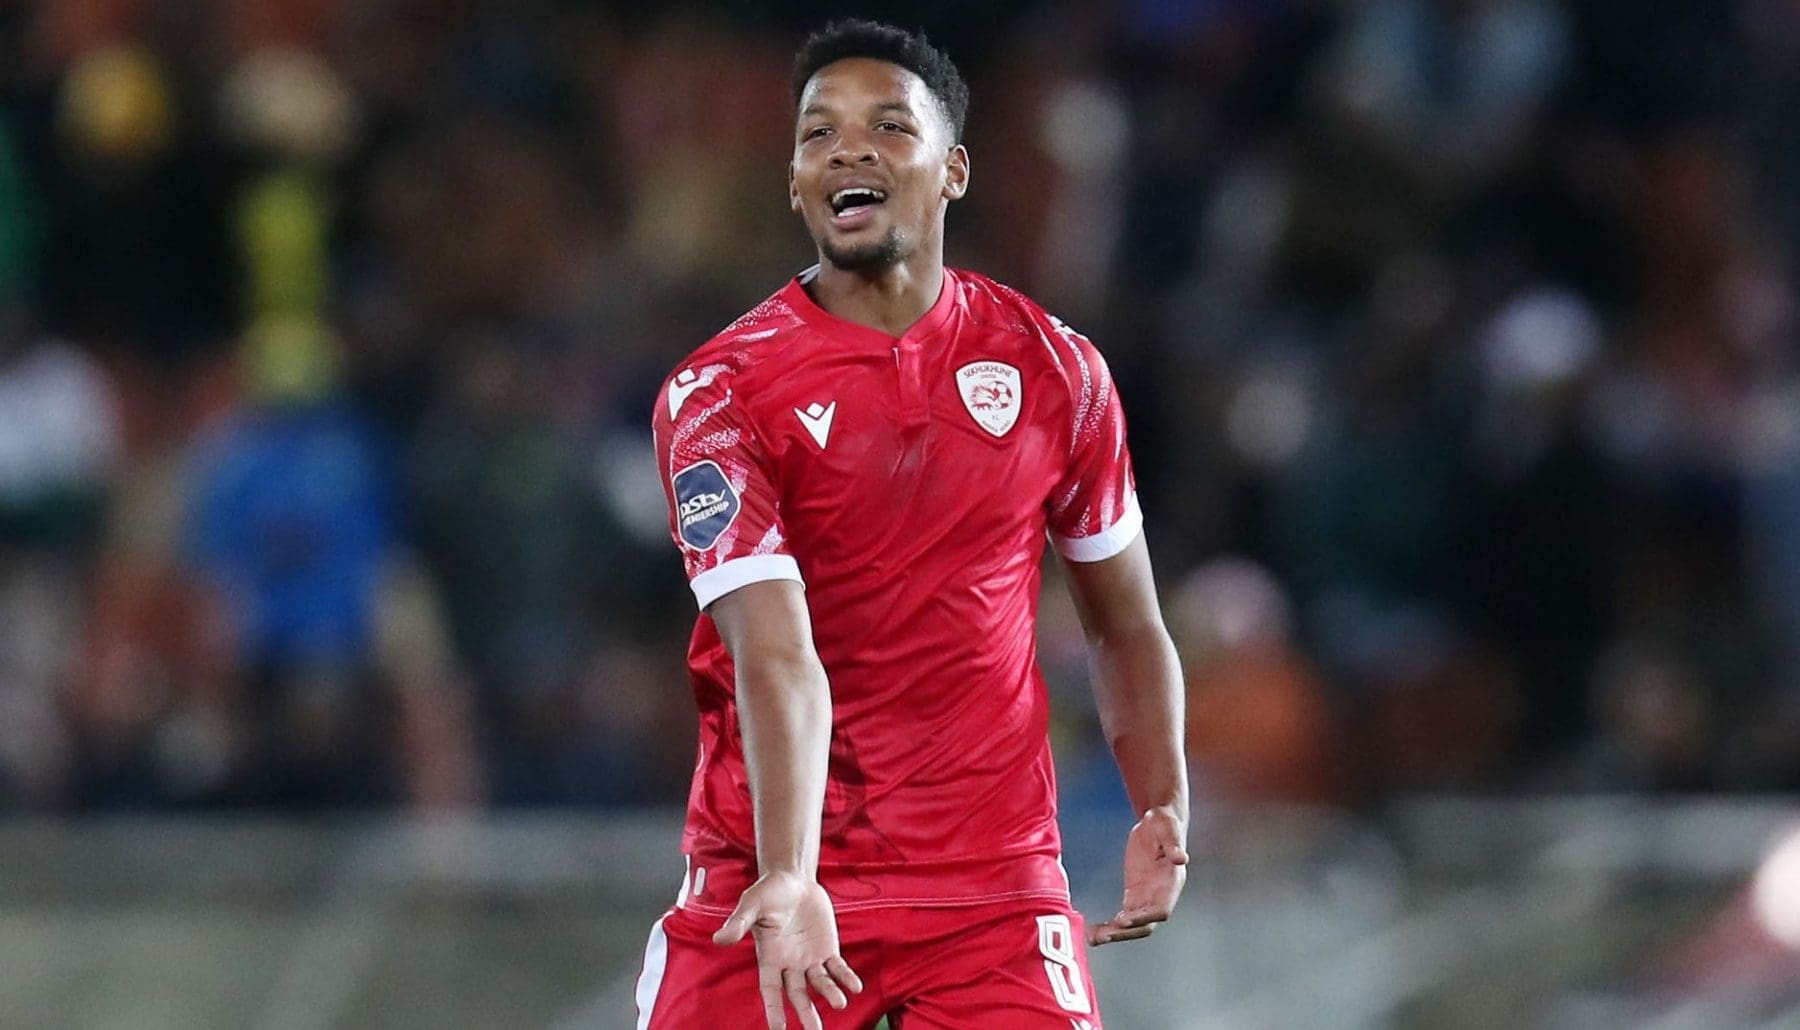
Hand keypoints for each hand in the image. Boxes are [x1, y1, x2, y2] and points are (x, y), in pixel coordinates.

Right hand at [713, 871, 863, 1029]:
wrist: (793, 879)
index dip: (774, 1009)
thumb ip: (738, 922)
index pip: (770, 990)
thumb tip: (719, 939)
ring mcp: (810, 958)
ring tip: (840, 1003)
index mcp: (769, 958)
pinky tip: (855, 987)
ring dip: (830, 993)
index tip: (778, 1029)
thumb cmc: (768, 892)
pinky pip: (838, 967)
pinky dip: (846, 977)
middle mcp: (790, 964)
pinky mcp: (827, 948)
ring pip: (820, 983)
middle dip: (806, 1013)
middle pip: (798, 995)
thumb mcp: (751, 904)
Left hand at [1087, 806, 1187, 945]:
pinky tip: (1094, 931)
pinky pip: (1124, 917)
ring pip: (1133, 925)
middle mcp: (1161, 896)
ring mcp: (1147, 898)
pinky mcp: (1135, 895)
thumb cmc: (1165, 823)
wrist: (1157, 823)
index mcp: (1172, 883)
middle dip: (1126, 933)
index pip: (1161, 909)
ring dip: (1115, 934)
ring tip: (1093, 938)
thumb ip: (1174, 844)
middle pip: (1146, 924)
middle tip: (1104, 937)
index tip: (1125, 920)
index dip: (1145, 917)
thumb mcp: (1168, 828)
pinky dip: (1111, 926)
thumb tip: (1182, 858)